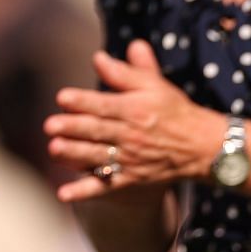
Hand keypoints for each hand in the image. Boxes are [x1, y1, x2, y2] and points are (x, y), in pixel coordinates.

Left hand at [46, 41, 228, 202]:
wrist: (201, 146)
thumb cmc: (173, 110)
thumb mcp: (153, 85)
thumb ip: (125, 72)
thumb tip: (98, 57)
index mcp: (135, 109)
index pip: (104, 105)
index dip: (83, 101)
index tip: (62, 98)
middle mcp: (131, 135)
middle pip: (98, 131)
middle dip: (72, 128)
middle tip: (49, 125)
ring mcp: (130, 159)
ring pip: (98, 156)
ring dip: (75, 154)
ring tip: (54, 149)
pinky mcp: (130, 179)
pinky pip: (105, 187)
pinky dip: (84, 192)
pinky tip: (64, 194)